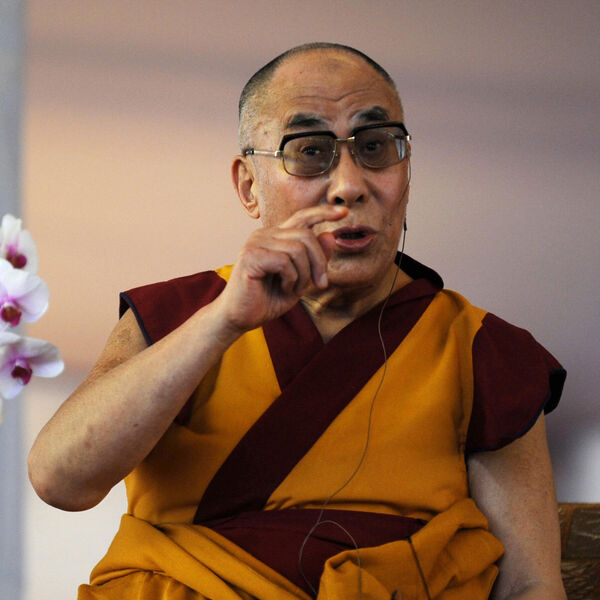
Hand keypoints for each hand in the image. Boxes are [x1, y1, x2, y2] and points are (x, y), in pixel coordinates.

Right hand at [216, 204, 347, 332]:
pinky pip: (285, 262)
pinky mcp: (251, 256)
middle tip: (321, 285)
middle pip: (306, 235)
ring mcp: (256, 243)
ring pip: (298, 249)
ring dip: (303, 275)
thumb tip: (330, 235)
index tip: (344, 212)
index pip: (302, 217)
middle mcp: (265, 234)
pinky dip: (291, 279)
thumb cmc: (267, 300)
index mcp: (276, 237)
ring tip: (292, 289)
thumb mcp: (300, 280)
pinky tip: (282, 289)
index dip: (323, 213)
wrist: (240, 318)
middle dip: (319, 262)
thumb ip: (315, 259)